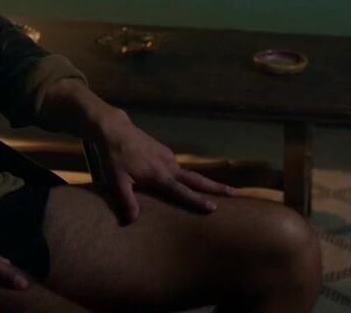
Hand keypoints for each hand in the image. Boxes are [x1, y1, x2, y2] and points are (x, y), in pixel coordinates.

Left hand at [91, 110, 235, 223]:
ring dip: (203, 181)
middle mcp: (169, 165)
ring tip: (216, 191)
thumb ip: (126, 201)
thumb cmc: (114, 156)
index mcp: (160, 175)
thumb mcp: (117, 181)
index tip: (214, 207)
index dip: (197, 200)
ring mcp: (168, 156)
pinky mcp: (164, 151)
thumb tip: (132, 221)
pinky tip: (184, 181)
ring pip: (188, 172)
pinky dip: (186, 175)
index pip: (182, 191)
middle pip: (197, 178)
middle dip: (216, 186)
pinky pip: (178, 167)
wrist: (114, 129)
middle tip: (235, 193)